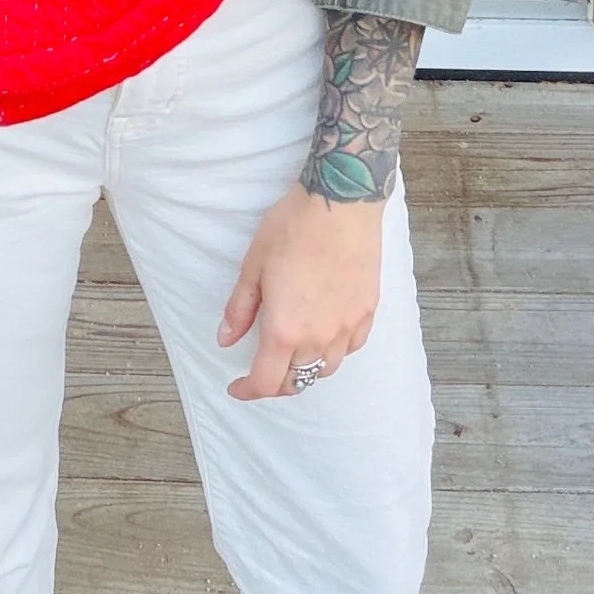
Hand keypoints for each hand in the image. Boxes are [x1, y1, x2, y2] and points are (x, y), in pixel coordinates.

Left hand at [218, 183, 384, 398]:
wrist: (340, 203)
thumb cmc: (293, 228)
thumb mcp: (253, 266)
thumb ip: (240, 309)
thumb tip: (226, 339)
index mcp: (284, 329)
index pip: (265, 382)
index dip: (247, 390)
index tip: (237, 387)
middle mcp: (318, 336)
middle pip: (296, 381)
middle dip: (274, 383)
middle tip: (261, 370)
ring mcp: (347, 326)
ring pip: (326, 369)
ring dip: (306, 369)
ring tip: (293, 355)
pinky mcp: (367, 312)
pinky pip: (350, 348)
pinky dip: (334, 351)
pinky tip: (325, 335)